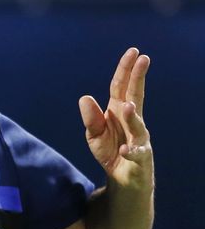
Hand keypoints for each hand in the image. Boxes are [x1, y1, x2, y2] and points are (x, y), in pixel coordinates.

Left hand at [79, 47, 152, 190]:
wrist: (123, 176)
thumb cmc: (110, 151)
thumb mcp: (94, 135)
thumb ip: (91, 118)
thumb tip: (84, 98)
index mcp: (118, 111)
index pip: (121, 87)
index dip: (125, 70)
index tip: (133, 52)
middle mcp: (132, 121)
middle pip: (135, 96)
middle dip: (138, 78)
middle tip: (143, 59)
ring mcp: (139, 138)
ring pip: (138, 125)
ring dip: (132, 117)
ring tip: (127, 106)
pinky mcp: (140, 157)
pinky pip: (136, 153)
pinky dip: (130, 152)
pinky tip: (124, 150)